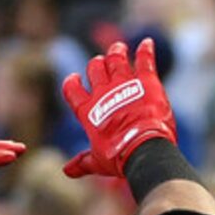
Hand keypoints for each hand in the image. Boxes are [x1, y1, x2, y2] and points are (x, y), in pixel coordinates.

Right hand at [61, 38, 178, 179]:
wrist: (144, 150)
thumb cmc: (120, 158)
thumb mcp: (99, 162)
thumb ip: (83, 162)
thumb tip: (67, 171)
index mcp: (88, 111)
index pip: (72, 89)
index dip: (73, 82)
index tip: (76, 78)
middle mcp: (103, 92)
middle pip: (94, 69)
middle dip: (97, 65)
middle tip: (102, 63)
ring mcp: (124, 84)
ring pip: (115, 59)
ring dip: (116, 52)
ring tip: (118, 49)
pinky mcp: (146, 82)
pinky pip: (144, 60)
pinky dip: (145, 51)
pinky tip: (147, 43)